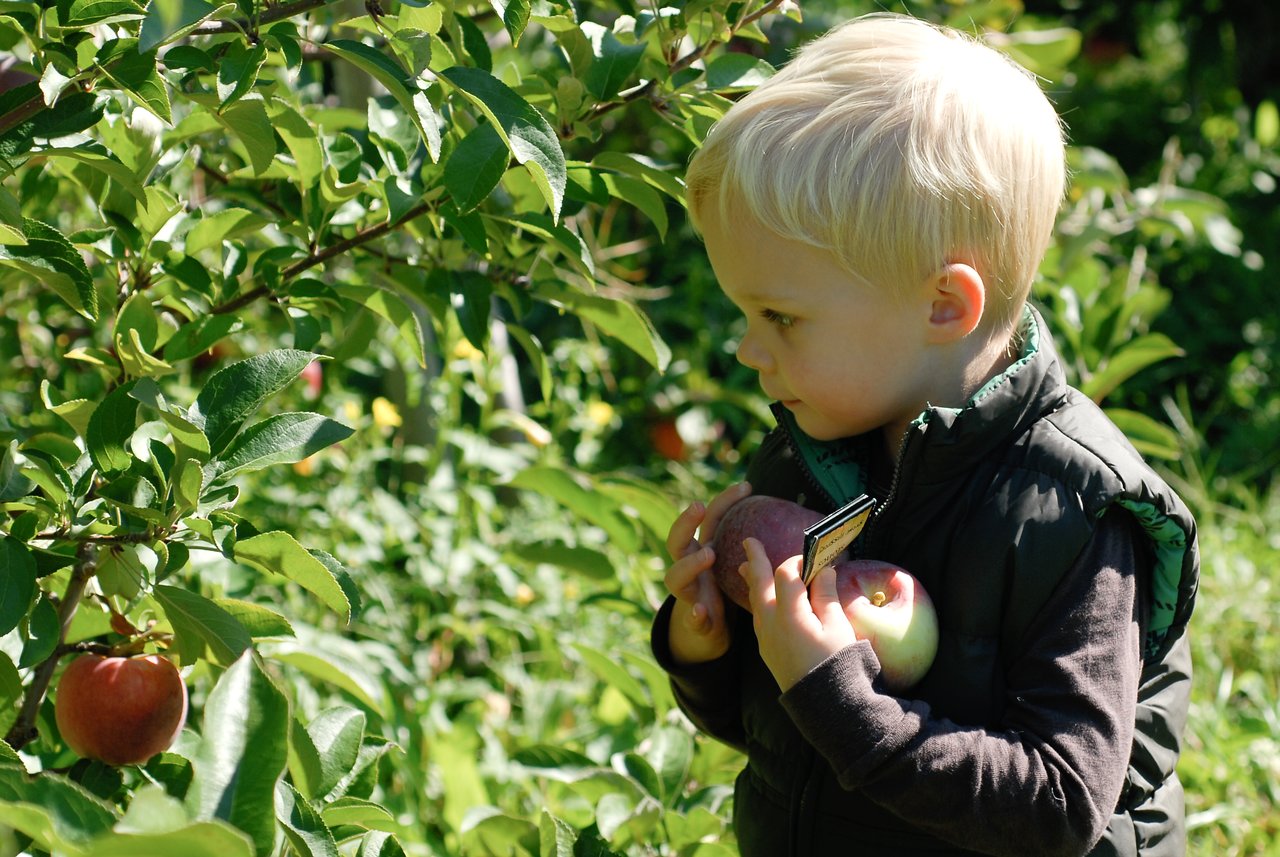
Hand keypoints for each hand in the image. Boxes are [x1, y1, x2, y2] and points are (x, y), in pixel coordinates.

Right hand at [663, 481, 751, 664]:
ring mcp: (689, 594)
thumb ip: (751, 548)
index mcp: (702, 551)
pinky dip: (694, 614)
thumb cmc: (723, 591)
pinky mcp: (695, 621)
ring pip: (675, 577)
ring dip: (690, 564)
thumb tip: (793, 522)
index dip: (725, 501)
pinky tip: (702, 610)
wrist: (707, 632)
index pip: (709, 520)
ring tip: (709, 554)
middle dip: (685, 523)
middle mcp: (690, 570)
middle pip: (676, 542)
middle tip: (698, 507)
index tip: (747, 486)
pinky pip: (690, 617)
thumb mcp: (732, 565)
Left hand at [738, 538, 857, 691]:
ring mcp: (765, 637)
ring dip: (753, 581)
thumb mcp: (837, 627)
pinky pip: (757, 617)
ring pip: (755, 601)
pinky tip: (761, 600)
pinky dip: (757, 601)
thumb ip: (826, 596)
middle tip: (749, 541)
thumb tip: (823, 571)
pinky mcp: (766, 649)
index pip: (786, 574)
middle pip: (760, 584)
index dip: (797, 562)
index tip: (811, 558)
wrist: (825, 704)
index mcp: (790, 613)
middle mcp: (771, 622)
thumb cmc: (836, 663)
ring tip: (745, 567)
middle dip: (756, 561)